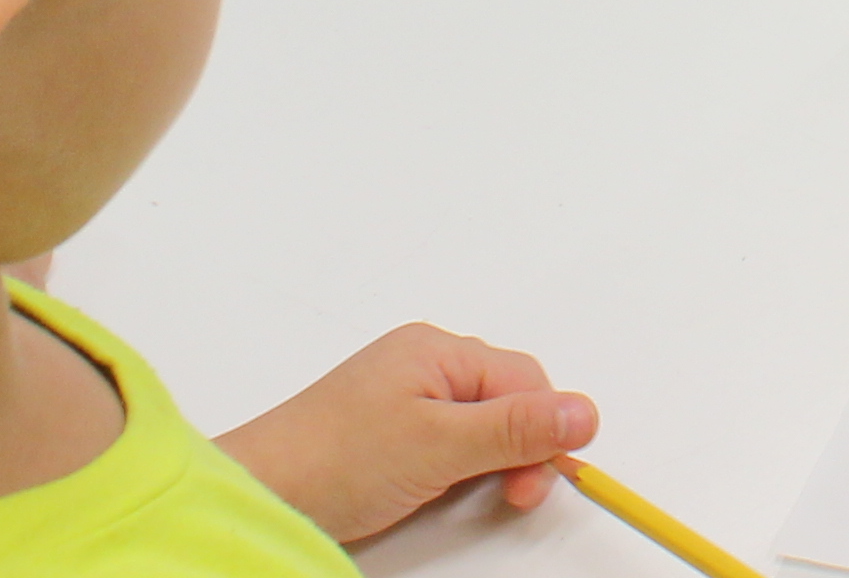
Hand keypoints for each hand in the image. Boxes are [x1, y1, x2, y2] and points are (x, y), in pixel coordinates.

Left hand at [218, 322, 592, 536]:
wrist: (263, 492)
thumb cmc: (338, 460)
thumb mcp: (441, 446)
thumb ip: (516, 429)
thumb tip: (585, 413)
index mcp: (438, 350)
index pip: (524, 382)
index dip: (543, 432)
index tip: (536, 484)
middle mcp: (424, 364)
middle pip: (506, 401)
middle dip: (517, 451)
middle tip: (506, 497)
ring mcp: (405, 398)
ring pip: (479, 427)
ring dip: (486, 464)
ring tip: (459, 494)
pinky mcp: (390, 432)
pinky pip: (448, 444)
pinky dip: (456, 471)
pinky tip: (437, 491)